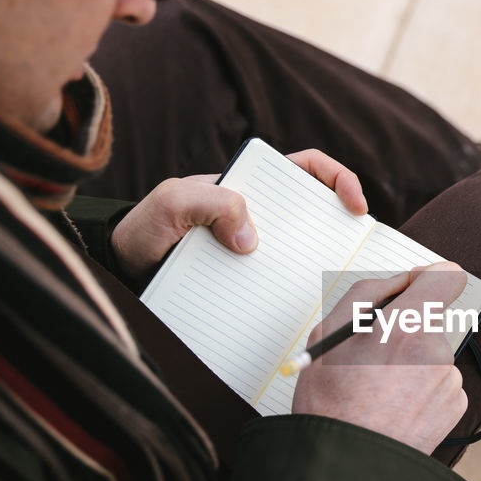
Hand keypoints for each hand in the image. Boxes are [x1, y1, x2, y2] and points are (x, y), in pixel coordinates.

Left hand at [110, 150, 366, 284]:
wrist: (124, 270)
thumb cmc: (146, 227)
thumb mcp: (170, 203)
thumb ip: (211, 204)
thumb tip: (252, 238)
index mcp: (251, 186)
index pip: (308, 168)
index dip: (341, 179)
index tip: (356, 206)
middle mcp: (261, 216)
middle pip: (318, 215)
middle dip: (343, 232)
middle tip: (353, 257)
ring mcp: (257, 249)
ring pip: (304, 255)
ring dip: (319, 269)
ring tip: (329, 289)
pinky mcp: (249, 280)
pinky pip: (281, 286)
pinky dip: (295, 296)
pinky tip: (298, 312)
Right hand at [292, 263, 468, 454]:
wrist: (350, 468)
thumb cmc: (331, 405)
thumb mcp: (327, 336)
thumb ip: (365, 294)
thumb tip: (398, 280)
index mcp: (405, 326)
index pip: (445, 276)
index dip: (427, 277)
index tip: (413, 287)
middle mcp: (436, 350)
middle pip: (430, 318)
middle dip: (406, 328)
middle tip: (373, 356)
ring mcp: (450, 379)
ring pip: (433, 351)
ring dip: (411, 361)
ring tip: (379, 389)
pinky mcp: (457, 404)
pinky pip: (440, 380)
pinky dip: (421, 387)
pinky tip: (395, 406)